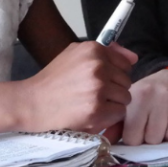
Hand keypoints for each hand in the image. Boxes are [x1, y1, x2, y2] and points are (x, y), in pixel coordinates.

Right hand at [20, 41, 136, 133]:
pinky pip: (119, 113)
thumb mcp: (75, 54)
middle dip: (114, 89)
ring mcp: (98, 89)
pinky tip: (92, 113)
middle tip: (93, 93)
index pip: (125, 63)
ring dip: (112, 103)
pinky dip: (109, 116)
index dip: (114, 73)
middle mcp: (98, 66)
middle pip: (126, 81)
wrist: (33, 102)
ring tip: (92, 103)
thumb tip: (133, 58)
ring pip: (125, 98)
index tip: (102, 79)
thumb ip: (106, 52)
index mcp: (93, 50)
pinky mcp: (97, 110)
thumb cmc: (54, 79)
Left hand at [121, 69, 167, 144]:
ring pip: (160, 138)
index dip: (132, 137)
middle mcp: (148, 96)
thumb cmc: (149, 94)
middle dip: (146, 138)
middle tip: (148, 126)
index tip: (135, 129)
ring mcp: (167, 100)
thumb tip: (107, 140)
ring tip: (159, 121)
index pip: (129, 135)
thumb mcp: (131, 103)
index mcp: (132, 97)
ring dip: (159, 135)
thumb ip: (118, 123)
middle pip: (145, 139)